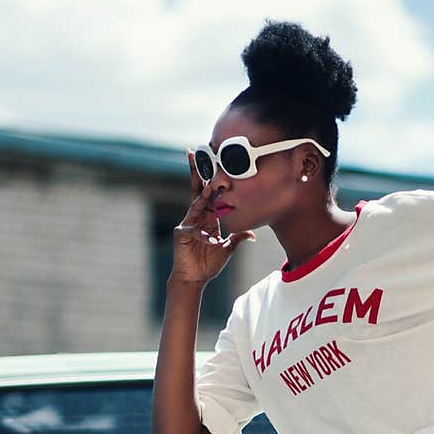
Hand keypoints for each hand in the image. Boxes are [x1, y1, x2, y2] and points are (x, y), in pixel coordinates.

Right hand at [170, 150, 255, 286]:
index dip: (212, 179)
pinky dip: (202, 235)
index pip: (210, 194)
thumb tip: (252, 234)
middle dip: (199, 173)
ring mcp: (188, 223)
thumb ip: (237, 237)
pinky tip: (211, 240)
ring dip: (204, 195)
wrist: (194, 278)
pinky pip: (193, 231)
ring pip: (196, 204)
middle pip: (198, 190)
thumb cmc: (208, 263)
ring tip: (212, 184)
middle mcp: (197, 216)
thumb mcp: (228, 248)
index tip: (217, 162)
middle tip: (199, 154)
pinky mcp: (181, 235)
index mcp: (208, 217)